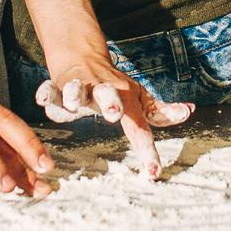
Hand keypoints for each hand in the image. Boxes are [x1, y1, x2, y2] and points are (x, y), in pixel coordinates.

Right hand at [34, 51, 193, 179]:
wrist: (83, 58)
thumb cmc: (115, 87)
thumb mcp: (139, 99)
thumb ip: (160, 111)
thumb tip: (188, 111)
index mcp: (125, 100)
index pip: (138, 127)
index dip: (147, 149)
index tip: (153, 172)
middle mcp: (103, 92)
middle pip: (108, 95)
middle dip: (111, 103)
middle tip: (115, 114)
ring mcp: (80, 88)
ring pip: (77, 89)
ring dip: (75, 94)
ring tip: (73, 102)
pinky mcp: (58, 87)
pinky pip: (50, 90)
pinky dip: (46, 93)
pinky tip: (42, 99)